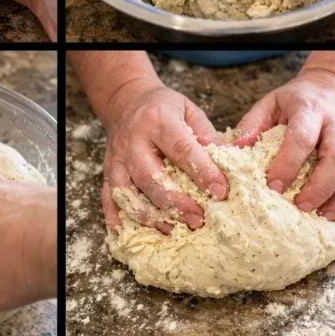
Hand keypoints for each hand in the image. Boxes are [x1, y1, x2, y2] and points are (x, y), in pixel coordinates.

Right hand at [101, 79, 228, 234]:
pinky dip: (116, 218)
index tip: (220, 191)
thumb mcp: (189, 110)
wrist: (126, 101)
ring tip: (171, 229)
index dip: (202, 172)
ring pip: (127, 192)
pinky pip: (107, 198)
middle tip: (197, 220)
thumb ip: (207, 135)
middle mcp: (133, 141)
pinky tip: (129, 234)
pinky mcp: (107, 172)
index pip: (181, 149)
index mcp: (158, 122)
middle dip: (175, 202)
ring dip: (149, 215)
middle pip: (150, 177)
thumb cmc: (163, 108)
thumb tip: (227, 164)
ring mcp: (116, 159)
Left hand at [232, 67, 334, 219]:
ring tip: (322, 216)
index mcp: (309, 110)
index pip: (302, 138)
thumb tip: (235, 149)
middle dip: (320, 186)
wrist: (332, 88)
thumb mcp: (270, 103)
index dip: (288, 164)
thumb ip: (251, 124)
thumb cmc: (295, 102)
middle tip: (300, 206)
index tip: (274, 186)